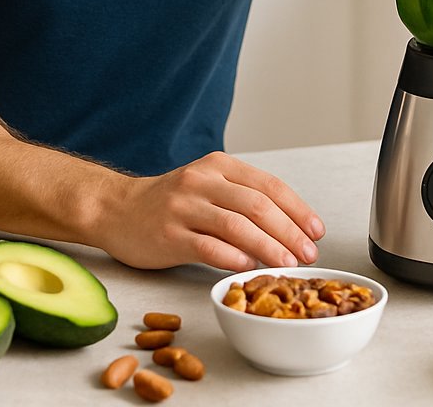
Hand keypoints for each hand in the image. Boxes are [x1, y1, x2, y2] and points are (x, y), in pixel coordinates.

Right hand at [96, 152, 324, 270]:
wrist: (116, 209)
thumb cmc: (169, 203)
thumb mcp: (207, 186)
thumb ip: (242, 199)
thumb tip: (290, 229)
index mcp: (218, 165)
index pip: (268, 185)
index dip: (297, 209)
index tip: (316, 231)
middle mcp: (202, 181)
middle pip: (257, 205)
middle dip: (289, 232)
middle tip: (308, 253)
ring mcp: (184, 207)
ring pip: (237, 226)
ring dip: (268, 247)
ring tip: (287, 264)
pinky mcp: (169, 234)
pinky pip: (208, 247)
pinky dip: (234, 257)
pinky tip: (250, 268)